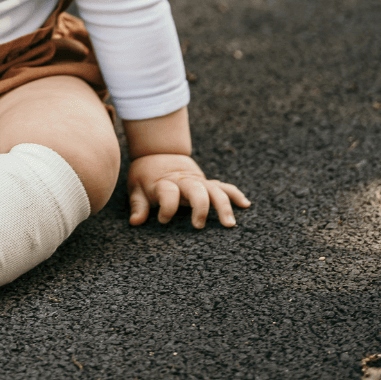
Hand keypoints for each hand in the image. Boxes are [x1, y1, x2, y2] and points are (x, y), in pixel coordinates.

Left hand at [127, 153, 249, 227]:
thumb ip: (138, 205)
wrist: (157, 154)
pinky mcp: (206, 182)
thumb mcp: (136, 188)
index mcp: (163, 183)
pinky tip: (246, 205)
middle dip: (200, 206)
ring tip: (229, 224)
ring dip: (223, 205)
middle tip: (199, 226)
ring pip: (214, 189)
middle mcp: (183, 182)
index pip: (167, 192)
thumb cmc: (146, 177)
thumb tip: (135, 222)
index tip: (163, 221)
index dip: (166, 207)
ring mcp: (196, 182)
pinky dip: (235, 194)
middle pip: (195, 189)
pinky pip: (224, 187)